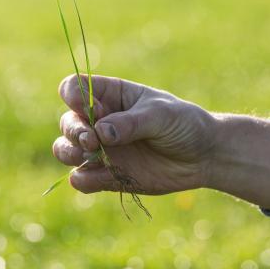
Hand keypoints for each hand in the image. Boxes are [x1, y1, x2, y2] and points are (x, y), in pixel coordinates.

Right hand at [52, 74, 217, 194]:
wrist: (203, 157)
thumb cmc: (184, 124)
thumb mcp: (162, 115)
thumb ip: (131, 123)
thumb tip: (100, 132)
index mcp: (111, 95)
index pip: (75, 88)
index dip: (74, 97)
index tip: (90, 109)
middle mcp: (99, 121)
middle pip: (67, 121)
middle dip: (74, 130)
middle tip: (93, 141)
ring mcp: (101, 149)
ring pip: (66, 149)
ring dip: (68, 152)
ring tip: (89, 155)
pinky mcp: (106, 175)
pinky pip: (81, 179)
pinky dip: (82, 179)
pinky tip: (97, 178)